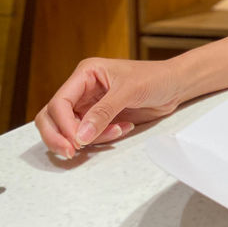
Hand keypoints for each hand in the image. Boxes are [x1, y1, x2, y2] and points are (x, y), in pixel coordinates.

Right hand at [35, 58, 180, 159]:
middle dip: (60, 136)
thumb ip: (103, 112)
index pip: (59, 102)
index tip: (76, 141)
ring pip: (69, 130)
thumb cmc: (155, 78)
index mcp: (86, 74)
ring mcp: (89, 105)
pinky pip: (88, 135)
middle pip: (52, 117)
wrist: (175, 85)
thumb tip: (79, 136)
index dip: (62, 124)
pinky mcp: (99, 119)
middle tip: (73, 152)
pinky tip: (123, 128)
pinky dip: (102, 138)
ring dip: (89, 137)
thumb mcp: (129, 91)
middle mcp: (82, 89)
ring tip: (117, 131)